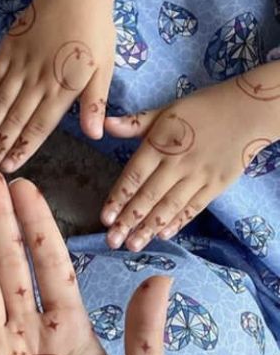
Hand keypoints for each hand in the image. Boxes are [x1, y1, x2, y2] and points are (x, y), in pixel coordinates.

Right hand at [0, 0, 133, 173]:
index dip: (24, 148)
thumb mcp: (105, 67)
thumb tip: (95, 134)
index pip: (40, 126)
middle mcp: (38, 80)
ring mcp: (21, 64)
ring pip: (1, 102)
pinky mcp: (9, 49)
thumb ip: (94, 102)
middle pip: (16, 119)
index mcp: (63, 88)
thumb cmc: (95, 30)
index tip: (10, 167)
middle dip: (0, 145)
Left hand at [101, 63, 279, 250]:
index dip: (119, 198)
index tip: (105, 217)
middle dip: (128, 220)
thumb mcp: (166, 111)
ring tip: (133, 245)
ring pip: (170, 206)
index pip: (134, 175)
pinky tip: (163, 235)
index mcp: (160, 143)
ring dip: (149, 227)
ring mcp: (199, 175)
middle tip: (112, 241)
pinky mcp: (217, 184)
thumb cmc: (202, 109)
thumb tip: (104, 124)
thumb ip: (135, 123)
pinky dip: (178, 222)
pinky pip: (194, 207)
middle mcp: (178, 162)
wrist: (249, 110)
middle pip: (149, 195)